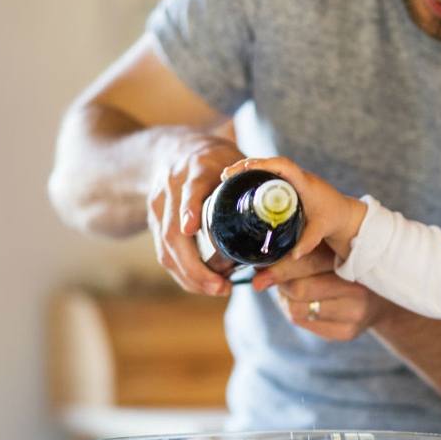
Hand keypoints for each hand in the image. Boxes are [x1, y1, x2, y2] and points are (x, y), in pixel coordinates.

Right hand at [147, 135, 244, 295]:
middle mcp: (171, 188)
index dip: (189, 209)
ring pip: (166, 247)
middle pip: (172, 232)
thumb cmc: (215, 158)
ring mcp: (159, 206)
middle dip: (194, 265)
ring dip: (189, 275)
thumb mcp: (234, 160)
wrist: (173, 149)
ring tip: (217, 290)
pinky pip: (164, 253)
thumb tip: (285, 209)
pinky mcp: (155, 222)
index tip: (191, 229)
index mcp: (195, 169)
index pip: (189, 190)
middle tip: (221, 286)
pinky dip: (183, 273)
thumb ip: (254, 180)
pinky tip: (202, 285)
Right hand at [223, 156, 366, 260]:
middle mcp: (297, 176)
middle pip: (269, 163)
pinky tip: (238, 183)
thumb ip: (308, 242)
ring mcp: (291, 179)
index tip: (246, 169)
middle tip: (226, 175)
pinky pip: (268, 174)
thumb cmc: (333, 218)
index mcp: (304, 183)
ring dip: (247, 169)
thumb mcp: (321, 229)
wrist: (343, 213)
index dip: (264, 165)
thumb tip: (295, 256)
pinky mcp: (287, 184)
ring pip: (267, 167)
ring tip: (226, 177)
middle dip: (247, 166)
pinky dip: (253, 176)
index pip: (284, 166)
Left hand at [252, 243, 390, 340]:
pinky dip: (294, 310)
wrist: (381, 298)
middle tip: (266, 276)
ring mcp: (354, 315)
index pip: (308, 263)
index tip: (258, 266)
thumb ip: (303, 253)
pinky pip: (303, 322)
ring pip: (297, 309)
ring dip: (284, 298)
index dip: (279, 266)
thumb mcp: (332, 252)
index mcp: (353, 261)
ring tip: (287, 288)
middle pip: (299, 289)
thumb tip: (260, 262)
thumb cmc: (347, 268)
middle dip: (278, 282)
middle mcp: (357, 290)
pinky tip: (300, 302)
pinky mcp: (347, 333)